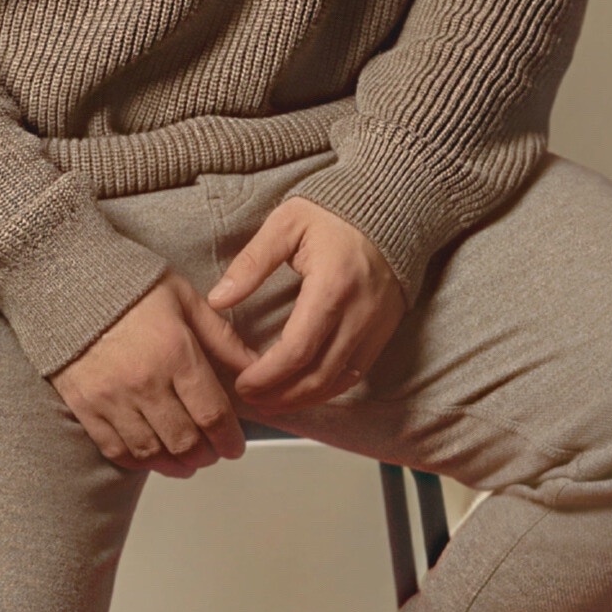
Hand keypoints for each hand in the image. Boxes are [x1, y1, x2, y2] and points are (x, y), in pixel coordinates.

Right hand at [50, 269, 261, 477]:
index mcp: (175, 352)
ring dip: (175, 464)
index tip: (234, 446)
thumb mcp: (185, 299)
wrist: (66, 280)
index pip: (213, 414)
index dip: (229, 440)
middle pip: (185, 441)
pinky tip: (151, 456)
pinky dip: (139, 462)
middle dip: (206, 455)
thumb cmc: (128, 285)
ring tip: (186, 461)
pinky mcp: (85, 406)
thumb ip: (222, 338)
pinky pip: (116, 450)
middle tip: (213, 453)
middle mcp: (145, 381)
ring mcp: (112, 397)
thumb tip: (255, 367)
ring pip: (152, 452)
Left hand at [207, 197, 405, 414]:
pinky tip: (304, 390)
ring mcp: (375, 326)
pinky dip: (328, 389)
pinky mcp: (383, 332)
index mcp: (332, 287)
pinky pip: (355, 374)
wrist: (392, 210)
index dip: (267, 376)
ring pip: (338, 382)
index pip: (297, 351)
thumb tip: (219, 299)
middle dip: (281, 396)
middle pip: (318, 376)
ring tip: (271, 401)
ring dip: (303, 399)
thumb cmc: (335, 214)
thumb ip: (251, 263)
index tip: (243, 383)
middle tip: (250, 398)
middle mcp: (358, 314)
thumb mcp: (286, 225)